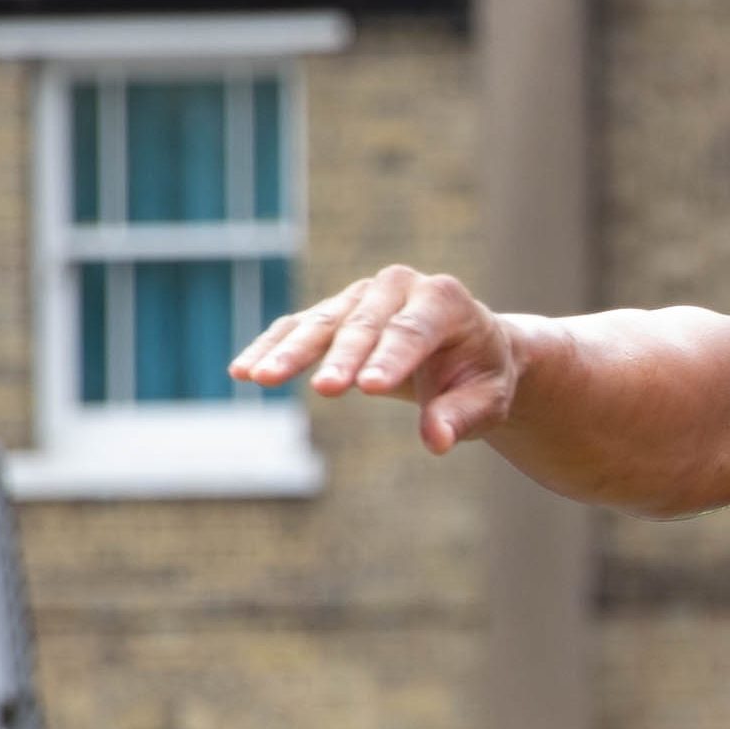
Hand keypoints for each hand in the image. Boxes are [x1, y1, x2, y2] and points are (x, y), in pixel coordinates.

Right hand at [234, 264, 555, 455]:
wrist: (469, 348)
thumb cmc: (480, 375)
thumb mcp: (487, 400)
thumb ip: (461, 418)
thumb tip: (436, 442)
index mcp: (444, 299)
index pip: (413, 331)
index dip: (392, 359)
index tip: (369, 388)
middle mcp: (398, 286)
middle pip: (364, 324)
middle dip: (342, 357)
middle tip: (325, 390)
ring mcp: (361, 296)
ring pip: (322, 322)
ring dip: (291, 351)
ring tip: (260, 378)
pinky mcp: (334, 311)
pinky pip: (297, 327)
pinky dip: (271, 347)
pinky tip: (242, 370)